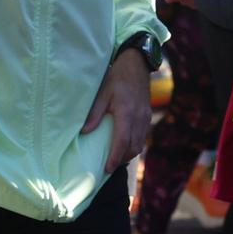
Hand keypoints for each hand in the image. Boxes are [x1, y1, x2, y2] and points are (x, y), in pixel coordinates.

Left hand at [82, 49, 151, 172]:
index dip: (115, 157)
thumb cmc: (117, 77)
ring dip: (129, 153)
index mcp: (126, 113)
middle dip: (122, 160)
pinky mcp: (148, 115)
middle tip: (109, 167)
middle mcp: (139, 118)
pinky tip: (126, 145)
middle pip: (133, 147)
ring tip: (116, 159)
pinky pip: (143, 136)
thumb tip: (85, 132)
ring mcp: (145, 117)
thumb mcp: (102, 93)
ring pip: (140, 143)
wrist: (137, 64)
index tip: (107, 169)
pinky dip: (135, 144)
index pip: (122, 142)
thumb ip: (95, 114)